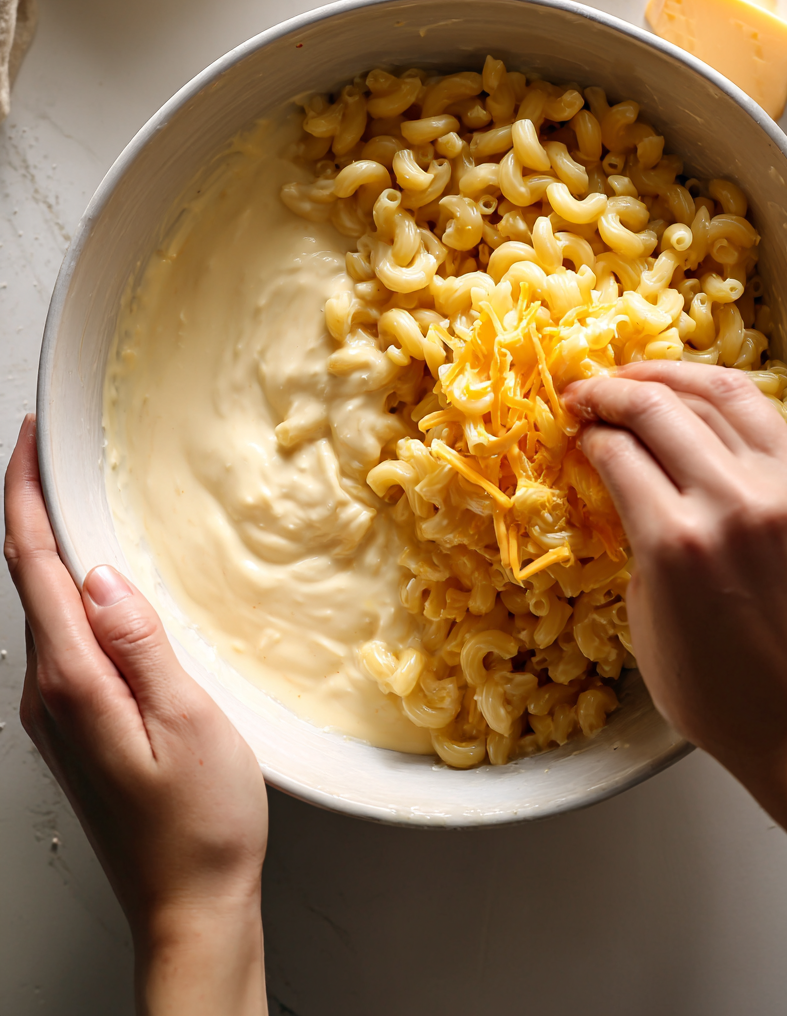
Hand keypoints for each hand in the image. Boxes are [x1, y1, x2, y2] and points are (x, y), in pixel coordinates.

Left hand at [4, 417, 268, 1015]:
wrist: (190, 906)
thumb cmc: (200, 825)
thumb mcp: (188, 720)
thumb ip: (140, 642)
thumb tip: (100, 574)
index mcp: (74, 684)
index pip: (33, 567)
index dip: (25, 496)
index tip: (28, 439)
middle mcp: (49, 697)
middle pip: (27, 580)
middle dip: (32, 508)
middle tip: (49, 449)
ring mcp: (56, 716)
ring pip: (43, 610)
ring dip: (49, 549)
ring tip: (71, 497)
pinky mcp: (73, 728)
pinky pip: (61, 641)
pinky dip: (65, 593)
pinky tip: (91, 582)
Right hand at [562, 363, 786, 858]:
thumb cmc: (718, 696)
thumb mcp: (646, 618)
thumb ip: (634, 540)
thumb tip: (619, 485)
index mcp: (677, 542)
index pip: (616, 451)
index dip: (585, 432)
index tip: (570, 428)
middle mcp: (733, 502)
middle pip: (657, 407)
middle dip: (610, 392)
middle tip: (586, 393)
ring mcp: (786, 490)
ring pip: (720, 393)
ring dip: (668, 375)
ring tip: (637, 377)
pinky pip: (767, 416)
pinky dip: (725, 396)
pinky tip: (700, 397)